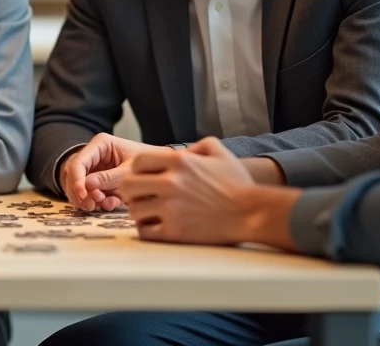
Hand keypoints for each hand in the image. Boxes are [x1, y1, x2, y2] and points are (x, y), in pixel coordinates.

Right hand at [60, 133, 167, 210]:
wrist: (160, 169)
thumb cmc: (148, 163)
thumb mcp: (130, 170)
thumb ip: (110, 177)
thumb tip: (88, 186)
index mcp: (100, 144)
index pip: (78, 162)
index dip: (77, 180)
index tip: (84, 196)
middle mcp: (94, 155)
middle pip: (73, 176)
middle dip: (81, 193)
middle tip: (92, 205)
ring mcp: (94, 169)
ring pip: (79, 187)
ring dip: (89, 199)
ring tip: (106, 204)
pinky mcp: (98, 182)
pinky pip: (90, 194)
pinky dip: (98, 202)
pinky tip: (111, 203)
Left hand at [120, 137, 287, 245]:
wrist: (252, 213)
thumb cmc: (237, 184)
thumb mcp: (219, 152)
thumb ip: (195, 146)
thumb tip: (179, 151)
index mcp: (179, 161)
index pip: (138, 162)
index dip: (138, 170)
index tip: (145, 178)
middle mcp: (171, 183)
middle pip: (128, 186)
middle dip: (132, 191)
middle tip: (141, 196)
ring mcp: (171, 208)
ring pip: (134, 210)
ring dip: (140, 212)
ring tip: (152, 213)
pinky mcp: (175, 232)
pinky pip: (145, 231)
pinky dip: (148, 230)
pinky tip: (158, 226)